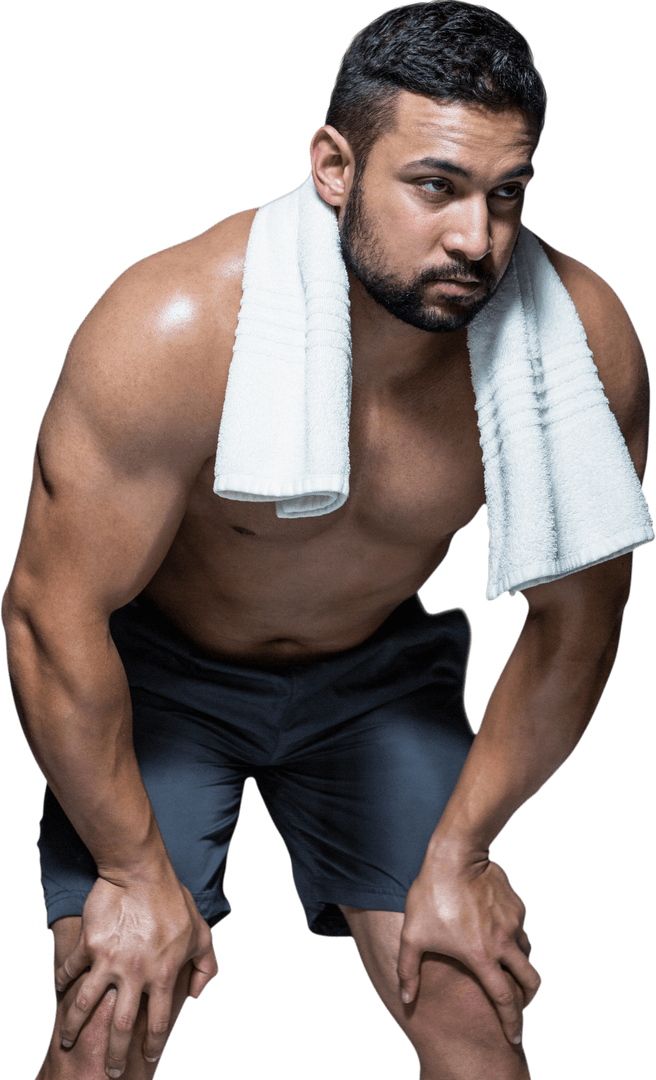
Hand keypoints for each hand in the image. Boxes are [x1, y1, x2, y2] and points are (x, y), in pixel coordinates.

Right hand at [54, 871, 217, 1076]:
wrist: (141, 872)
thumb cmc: (173, 900)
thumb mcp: (201, 933)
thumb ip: (205, 965)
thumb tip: (196, 994)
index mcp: (162, 975)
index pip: (159, 1023)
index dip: (154, 1046)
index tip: (149, 1058)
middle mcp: (134, 975)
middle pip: (122, 1028)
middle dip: (116, 1056)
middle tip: (111, 1072)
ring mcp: (108, 962)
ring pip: (86, 1006)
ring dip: (75, 1028)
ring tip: (69, 1041)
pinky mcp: (88, 946)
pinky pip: (69, 971)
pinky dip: (61, 984)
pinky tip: (58, 992)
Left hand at [397, 850, 540, 1045]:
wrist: (454, 855)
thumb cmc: (430, 895)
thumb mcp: (412, 935)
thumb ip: (408, 970)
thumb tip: (406, 999)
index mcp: (482, 957)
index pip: (505, 1001)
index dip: (512, 1023)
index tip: (515, 1038)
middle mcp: (504, 943)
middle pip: (531, 981)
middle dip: (530, 998)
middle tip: (522, 1004)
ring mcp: (513, 922)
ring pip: (527, 951)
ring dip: (521, 963)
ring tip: (507, 964)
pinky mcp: (516, 905)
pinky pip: (520, 926)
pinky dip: (514, 934)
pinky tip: (497, 928)